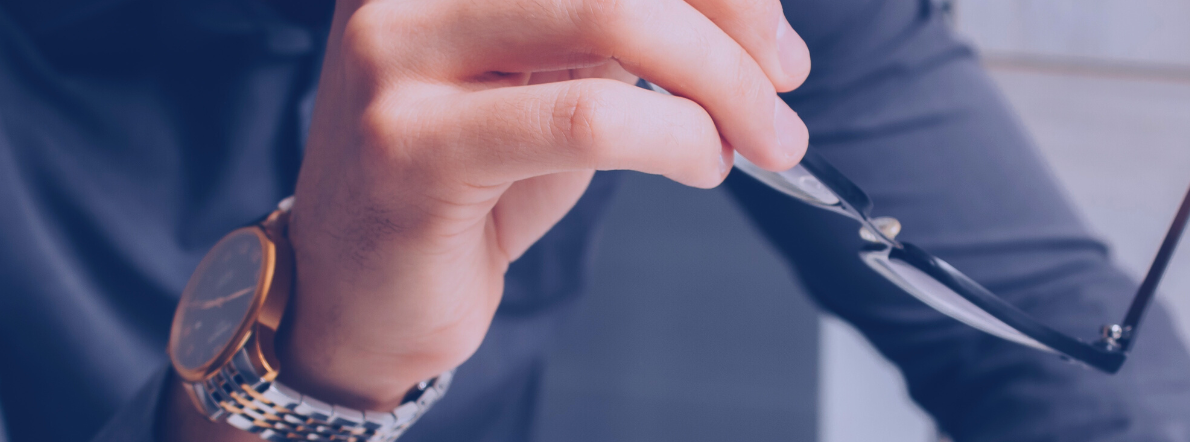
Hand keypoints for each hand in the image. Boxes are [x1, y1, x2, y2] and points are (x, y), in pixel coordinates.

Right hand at [279, 0, 809, 409]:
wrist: (364, 293)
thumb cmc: (470, 180)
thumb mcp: (557, 74)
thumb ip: (628, 29)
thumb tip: (754, 22)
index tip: (773, 35)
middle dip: (733, 22)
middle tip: (784, 86)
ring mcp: (395, 54)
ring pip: (612, 17)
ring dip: (721, 84)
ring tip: (752, 139)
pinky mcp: (408, 145)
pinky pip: (587, 118)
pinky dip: (676, 138)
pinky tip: (698, 164)